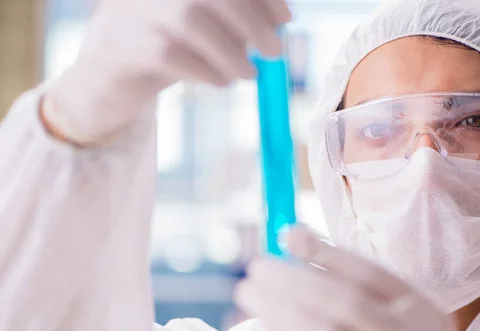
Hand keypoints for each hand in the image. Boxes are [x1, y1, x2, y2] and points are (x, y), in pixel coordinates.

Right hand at [43, 0, 290, 144]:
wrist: (105, 76)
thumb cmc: (162, 45)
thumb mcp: (199, 23)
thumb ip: (234, 17)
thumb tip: (279, 20)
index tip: (287, 18)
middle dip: (255, 22)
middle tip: (275, 53)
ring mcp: (137, 12)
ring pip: (193, 21)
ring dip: (233, 53)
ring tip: (248, 74)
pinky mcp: (128, 47)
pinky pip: (175, 57)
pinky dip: (209, 72)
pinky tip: (222, 81)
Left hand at [236, 227, 466, 330]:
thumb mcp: (396, 300)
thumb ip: (351, 271)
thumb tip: (291, 235)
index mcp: (418, 307)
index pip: (369, 274)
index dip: (326, 252)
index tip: (288, 236)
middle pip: (346, 304)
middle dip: (295, 281)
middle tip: (257, 266)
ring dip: (280, 310)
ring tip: (249, 291)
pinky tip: (267, 316)